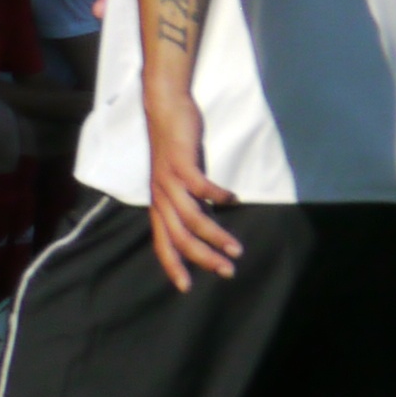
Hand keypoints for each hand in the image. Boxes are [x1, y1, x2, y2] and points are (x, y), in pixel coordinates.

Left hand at [141, 87, 241, 291]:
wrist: (164, 109)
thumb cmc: (176, 148)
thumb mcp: (181, 182)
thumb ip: (190, 203)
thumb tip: (207, 224)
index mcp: (159, 204)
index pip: (161, 242)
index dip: (172, 265)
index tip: (185, 287)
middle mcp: (160, 196)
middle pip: (179, 237)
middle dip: (203, 258)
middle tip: (228, 271)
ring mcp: (168, 180)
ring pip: (190, 217)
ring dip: (214, 235)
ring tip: (236, 248)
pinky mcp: (179, 162)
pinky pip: (199, 185)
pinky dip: (217, 195)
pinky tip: (233, 199)